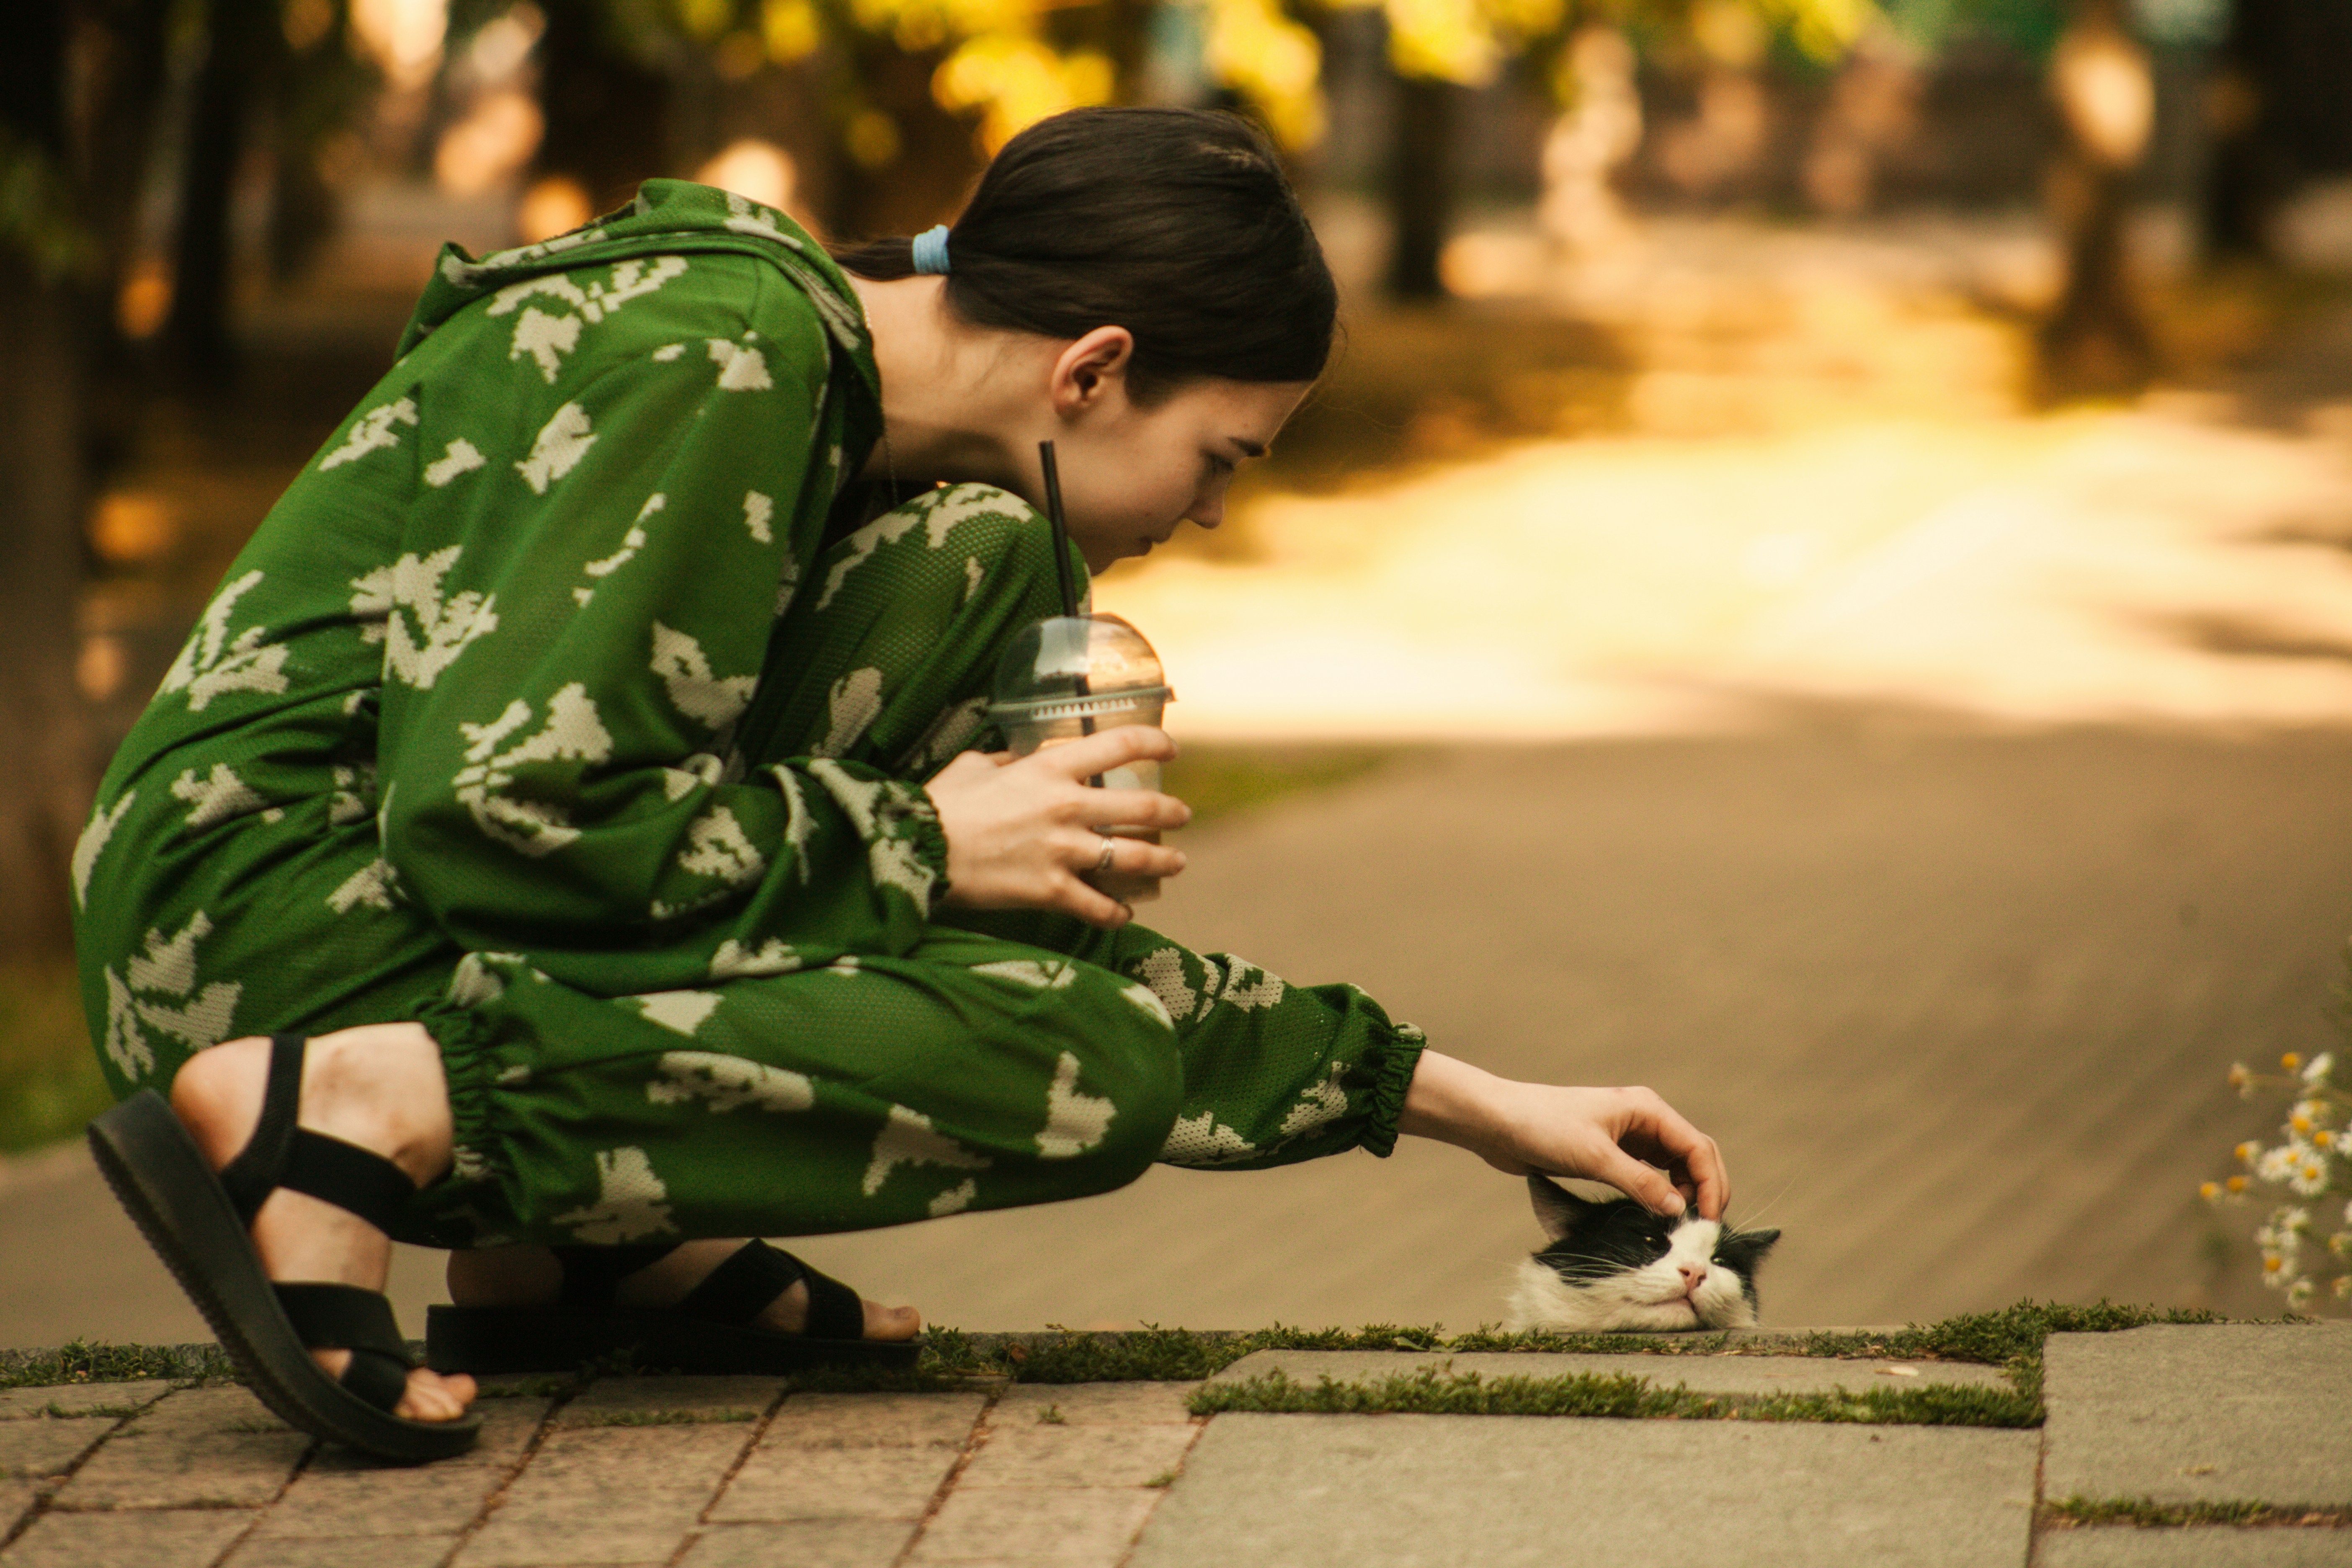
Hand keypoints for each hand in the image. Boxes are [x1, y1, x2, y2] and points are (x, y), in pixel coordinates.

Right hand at [927, 727, 1191, 927]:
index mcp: (1050, 768)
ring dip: (1162, 860)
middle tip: (1182, 814)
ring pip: (1134, 856)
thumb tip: (1018, 762)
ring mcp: (1063, 851)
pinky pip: (1099, 907)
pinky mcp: (1052, 891)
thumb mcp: (974, 766)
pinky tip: (1124, 914)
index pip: (1120, 744)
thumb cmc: (942, 804)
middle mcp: (1067, 806)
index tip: (1172, 748)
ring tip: (1176, 862)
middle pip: (1142, 806)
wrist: (920, 850)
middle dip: (1171, 810)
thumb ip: (1006, 762)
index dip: (1155, 742)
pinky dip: (1116, 913)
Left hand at [1396, 1050, 1727, 1218]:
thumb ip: (1639, 1182)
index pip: (1697, 1146)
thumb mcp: (1594, 1156)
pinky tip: (1656, 1214)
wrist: (1498, 1123)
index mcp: (1646, 1109)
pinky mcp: (1609, 1154)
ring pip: (1672, 1166)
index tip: (1710, 1220)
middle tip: (1704, 1227)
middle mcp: (1642, 1120)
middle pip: (1692, 1155)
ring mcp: (1627, 1137)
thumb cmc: (1543, 1128)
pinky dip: (1659, 1193)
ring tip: (1682, 1225)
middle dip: (1705, 1188)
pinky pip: (1648, 1174)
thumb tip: (1678, 1209)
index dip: (1711, 1184)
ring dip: (1683, 1192)